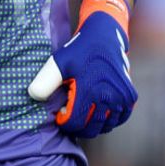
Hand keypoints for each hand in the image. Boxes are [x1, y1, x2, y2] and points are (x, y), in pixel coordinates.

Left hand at [28, 0, 137, 137]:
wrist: (105, 37)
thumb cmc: (80, 50)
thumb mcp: (58, 62)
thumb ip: (44, 81)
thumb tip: (34, 96)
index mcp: (90, 90)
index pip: (75, 123)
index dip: (64, 122)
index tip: (61, 112)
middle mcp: (109, 96)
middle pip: (91, 129)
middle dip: (78, 126)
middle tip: (71, 113)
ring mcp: (122, 98)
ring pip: (105, 126)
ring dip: (93, 124)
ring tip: (84, 109)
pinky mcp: (130, 97)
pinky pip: (118, 120)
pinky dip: (108, 120)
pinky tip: (99, 110)